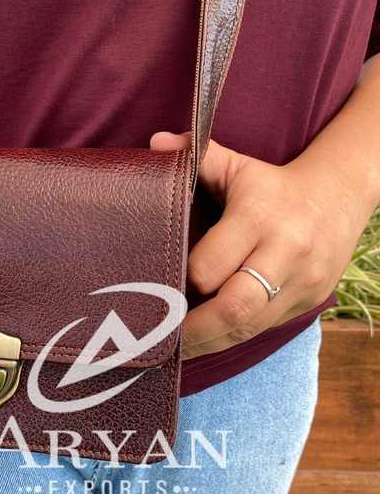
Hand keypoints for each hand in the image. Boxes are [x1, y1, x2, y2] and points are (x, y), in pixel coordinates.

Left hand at [150, 131, 372, 358]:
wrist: (338, 197)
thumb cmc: (271, 185)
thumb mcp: (236, 165)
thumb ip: (196, 154)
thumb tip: (155, 145)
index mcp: (258, 216)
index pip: (210, 265)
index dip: (182, 282)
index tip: (154, 291)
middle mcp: (284, 253)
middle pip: (234, 307)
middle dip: (192, 330)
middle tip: (158, 339)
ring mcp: (302, 282)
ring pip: (251, 327)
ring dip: (209, 342)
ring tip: (175, 348)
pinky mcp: (310, 302)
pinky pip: (266, 329)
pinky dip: (233, 337)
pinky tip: (207, 340)